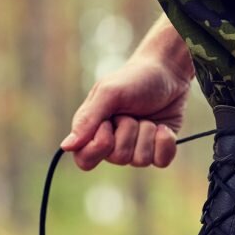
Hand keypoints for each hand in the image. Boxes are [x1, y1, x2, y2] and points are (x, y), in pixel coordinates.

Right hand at [61, 56, 191, 170]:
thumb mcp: (108, 93)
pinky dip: (164, 141)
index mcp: (94, 131)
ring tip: (147, 117)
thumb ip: (87, 119)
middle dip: (129, 131)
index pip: (85, 159)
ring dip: (147, 133)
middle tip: (131, 113)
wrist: (168, 73)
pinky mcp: (158, 150)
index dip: (99, 146)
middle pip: (118, 158)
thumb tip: (66, 146)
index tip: (108, 124)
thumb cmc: (134, 79)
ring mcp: (137, 148)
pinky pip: (161, 161)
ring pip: (141, 160)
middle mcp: (114, 144)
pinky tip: (163, 127)